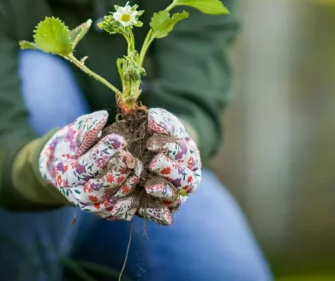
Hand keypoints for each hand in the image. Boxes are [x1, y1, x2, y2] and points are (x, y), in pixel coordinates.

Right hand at [38, 110, 141, 219]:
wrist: (70, 167)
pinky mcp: (105, 212)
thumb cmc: (75, 145)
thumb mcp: (76, 132)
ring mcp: (91, 206)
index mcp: (67, 174)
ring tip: (137, 167)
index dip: (102, 154)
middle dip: (116, 172)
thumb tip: (102, 117)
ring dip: (126, 185)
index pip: (85, 166)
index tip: (119, 140)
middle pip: (98, 188)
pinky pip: (119, 212)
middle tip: (130, 157)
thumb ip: (87, 127)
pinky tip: (141, 188)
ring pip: (110, 202)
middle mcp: (77, 194)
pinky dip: (130, 203)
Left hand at [139, 108, 201, 224]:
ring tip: (149, 186)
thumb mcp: (161, 123)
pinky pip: (162, 215)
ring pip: (176, 198)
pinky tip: (144, 208)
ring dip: (164, 192)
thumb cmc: (157, 136)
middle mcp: (187, 180)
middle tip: (153, 163)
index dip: (169, 147)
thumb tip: (153, 119)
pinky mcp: (162, 210)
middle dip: (169, 170)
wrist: (148, 156)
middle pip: (184, 179)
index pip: (182, 153)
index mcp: (190, 157)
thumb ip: (160, 121)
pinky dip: (156, 214)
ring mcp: (176, 196)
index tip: (151, 142)